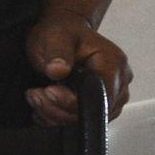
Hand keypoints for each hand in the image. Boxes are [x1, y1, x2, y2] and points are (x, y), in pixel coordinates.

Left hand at [24, 5, 132, 125]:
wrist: (64, 34)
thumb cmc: (62, 33)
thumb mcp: (55, 38)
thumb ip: (58, 54)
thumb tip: (58, 70)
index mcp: (113, 64)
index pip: (97, 98)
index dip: (69, 102)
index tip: (46, 91)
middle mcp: (119, 83)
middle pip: (90, 113)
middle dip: (57, 110)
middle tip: (35, 95)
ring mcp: (112, 96)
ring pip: (82, 121)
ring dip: (53, 114)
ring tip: (36, 96)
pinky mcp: (99, 105)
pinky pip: (78, 122)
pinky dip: (56, 117)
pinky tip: (44, 104)